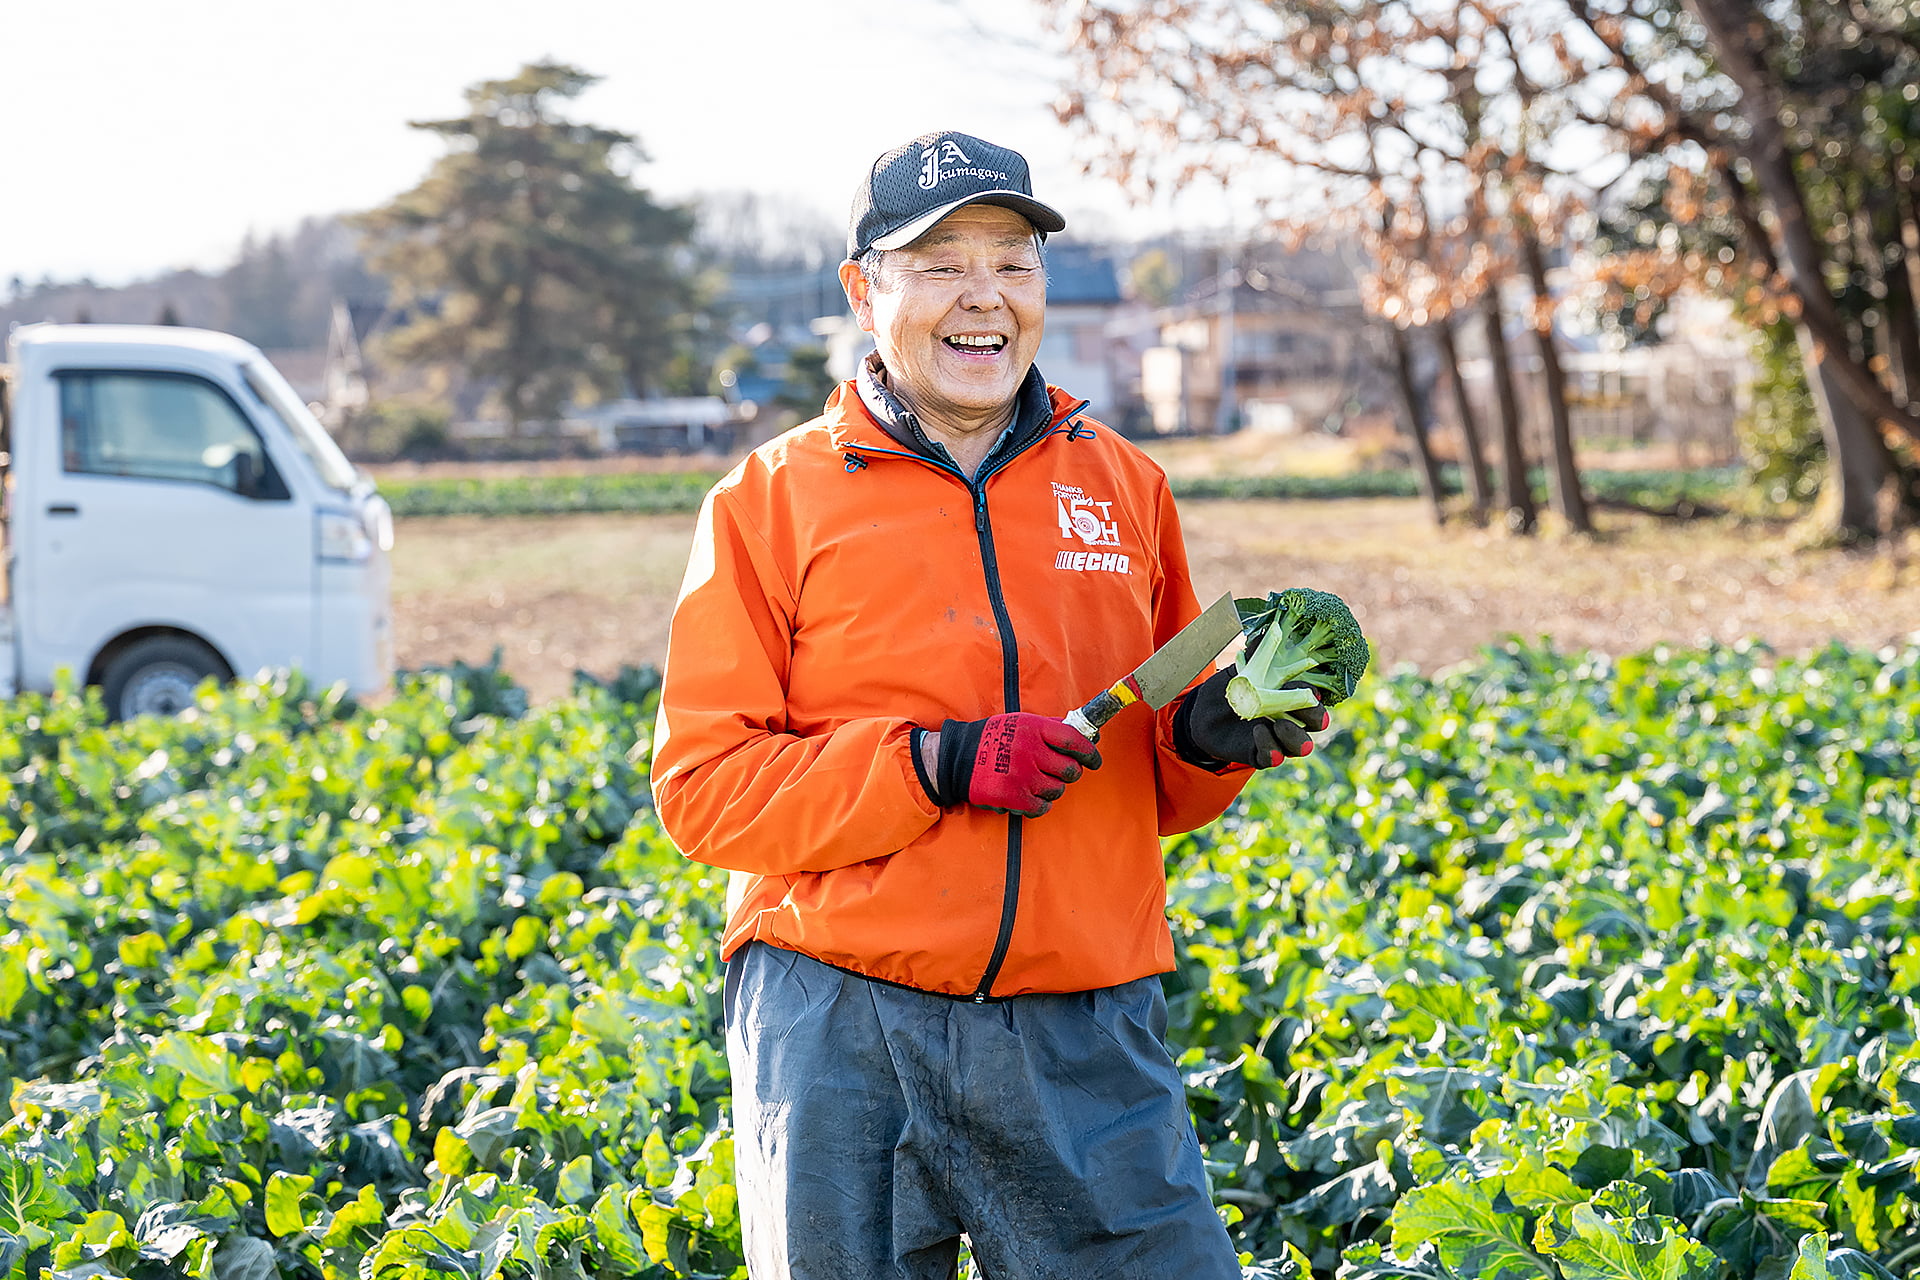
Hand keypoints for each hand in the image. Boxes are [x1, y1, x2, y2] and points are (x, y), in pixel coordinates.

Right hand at [921, 713, 1101, 817]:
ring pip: (1058, 790)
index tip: (1094, 760)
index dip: (1090, 752)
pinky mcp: (1015, 797)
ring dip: (1053, 788)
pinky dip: (1040, 804)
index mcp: (1034, 728)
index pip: (1074, 740)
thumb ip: (1050, 727)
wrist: (957, 759)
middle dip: (1070, 773)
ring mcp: (1023, 776)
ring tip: (1038, 782)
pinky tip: (1030, 795)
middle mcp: (1031, 751)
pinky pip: (1042, 806)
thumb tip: (1083, 733)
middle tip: (1061, 772)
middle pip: (1070, 769)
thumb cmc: (992, 738)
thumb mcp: (1020, 722)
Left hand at [1173, 667, 1329, 769]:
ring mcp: (1277, 739)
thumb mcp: (1240, 671)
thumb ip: (1255, 656)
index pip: (1316, 696)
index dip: (1317, 693)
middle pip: (1317, 722)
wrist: (1202, 714)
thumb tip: (1268, 631)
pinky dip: (1270, 748)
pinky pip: (1273, 758)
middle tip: (1302, 702)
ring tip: (1279, 723)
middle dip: (1314, 714)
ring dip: (1295, 735)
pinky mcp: (1260, 754)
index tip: (1309, 686)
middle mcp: (1291, 718)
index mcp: (1291, 696)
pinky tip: (1259, 732)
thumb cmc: (1229, 689)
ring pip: (1301, 746)